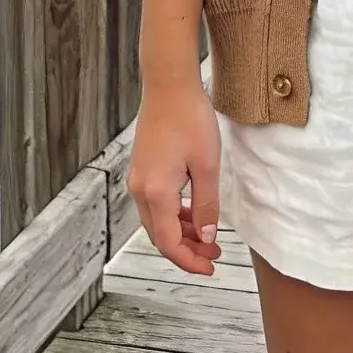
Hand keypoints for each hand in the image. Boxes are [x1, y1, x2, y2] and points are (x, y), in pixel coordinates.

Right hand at [127, 71, 222, 275]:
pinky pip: (156, 204)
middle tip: (214, 256)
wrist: (169, 84)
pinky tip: (194, 213)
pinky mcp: (142, 169)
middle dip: (186, 250)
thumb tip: (207, 236)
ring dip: (181, 233)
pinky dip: (174, 215)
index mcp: (155, 192)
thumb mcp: (207, 165)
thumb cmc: (189, 119)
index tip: (210, 268)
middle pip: (160, 235)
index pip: (169, 242)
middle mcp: (140, 189)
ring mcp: (138, 178)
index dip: (188, 261)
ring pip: (158, 220)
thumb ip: (207, 205)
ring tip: (209, 237)